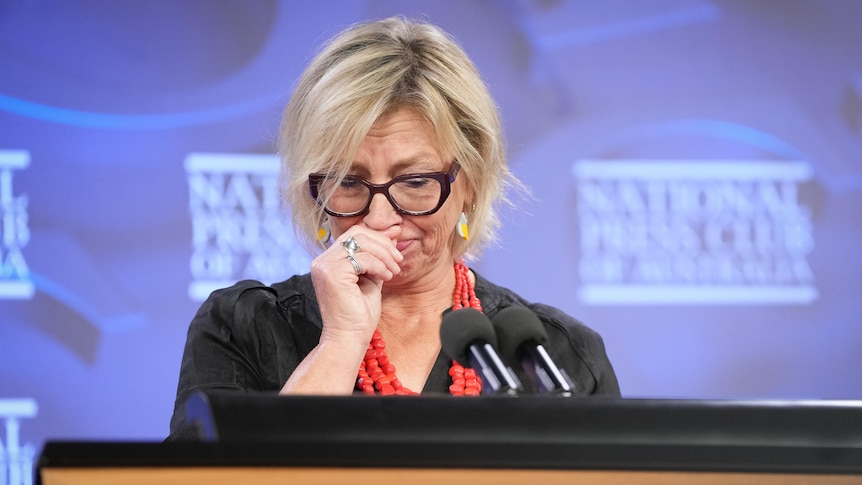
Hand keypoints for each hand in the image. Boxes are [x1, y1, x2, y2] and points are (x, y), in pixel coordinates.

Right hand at [310, 228, 402, 348]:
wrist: (349, 339)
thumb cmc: (359, 315)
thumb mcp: (372, 279)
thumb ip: (377, 258)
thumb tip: (392, 236)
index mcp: (329, 261)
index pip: (354, 234)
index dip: (378, 235)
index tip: (396, 242)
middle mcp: (322, 261)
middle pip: (357, 233)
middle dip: (383, 244)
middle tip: (398, 259)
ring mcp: (325, 266)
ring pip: (361, 243)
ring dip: (384, 255)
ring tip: (394, 270)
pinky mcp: (332, 273)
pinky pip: (363, 258)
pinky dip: (379, 265)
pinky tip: (387, 277)